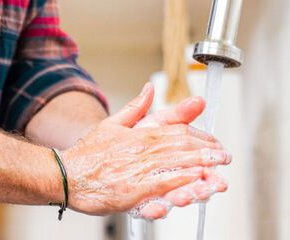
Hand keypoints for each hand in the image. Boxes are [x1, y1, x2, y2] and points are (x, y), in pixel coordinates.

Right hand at [61, 83, 230, 215]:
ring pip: (175, 169)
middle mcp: (142, 152)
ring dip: (199, 172)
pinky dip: (176, 187)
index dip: (200, 138)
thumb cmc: (88, 154)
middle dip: (207, 155)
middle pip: (181, 150)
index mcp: (141, 135)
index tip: (215, 143)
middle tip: (225, 158)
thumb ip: (136, 108)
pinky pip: (159, 188)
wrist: (64, 174)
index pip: (178, 132)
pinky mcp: (131, 193)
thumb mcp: (113, 125)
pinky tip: (191, 188)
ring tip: (216, 175)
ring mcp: (138, 172)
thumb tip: (150, 88)